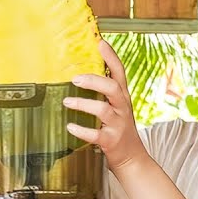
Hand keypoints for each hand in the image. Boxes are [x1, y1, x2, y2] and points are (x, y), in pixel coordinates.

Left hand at [62, 41, 149, 169]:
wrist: (131, 156)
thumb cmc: (118, 127)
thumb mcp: (115, 105)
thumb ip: (103, 90)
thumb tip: (81, 71)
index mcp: (122, 96)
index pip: (119, 72)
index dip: (111, 57)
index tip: (100, 42)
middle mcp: (122, 108)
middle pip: (113, 88)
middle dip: (95, 81)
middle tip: (75, 79)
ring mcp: (117, 124)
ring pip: (103, 110)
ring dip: (83, 104)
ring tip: (66, 102)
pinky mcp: (111, 141)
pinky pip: (96, 134)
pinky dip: (82, 130)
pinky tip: (70, 126)